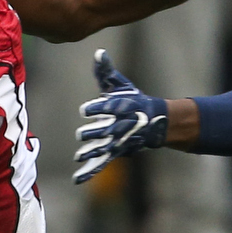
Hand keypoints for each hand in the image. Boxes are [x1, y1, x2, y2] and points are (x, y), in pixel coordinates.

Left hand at [73, 49, 167, 183]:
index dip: (95, 109)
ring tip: (80, 156)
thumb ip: (106, 72)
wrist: (154, 122)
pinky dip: (89, 172)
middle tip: (82, 134)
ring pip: (103, 148)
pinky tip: (76, 180)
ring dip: (92, 153)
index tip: (86, 111)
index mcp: (120, 107)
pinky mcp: (115, 152)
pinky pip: (100, 163)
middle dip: (93, 133)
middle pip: (104, 131)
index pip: (106, 108)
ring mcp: (117, 141)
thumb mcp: (120, 85)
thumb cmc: (133, 100)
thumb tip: (99, 53)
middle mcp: (119, 125)